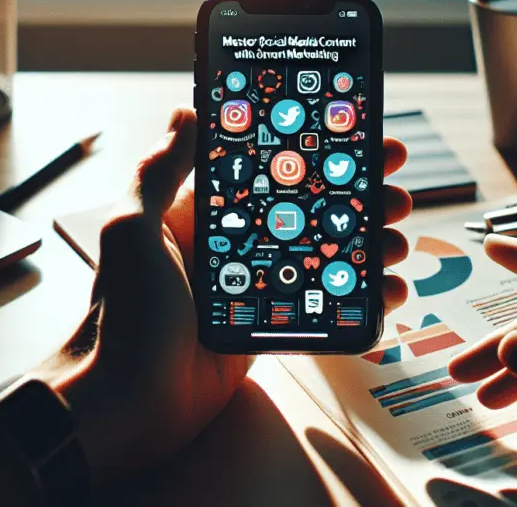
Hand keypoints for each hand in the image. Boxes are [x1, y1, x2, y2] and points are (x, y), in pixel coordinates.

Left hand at [39, 108, 414, 478]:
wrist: (123, 407)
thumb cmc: (118, 318)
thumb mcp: (133, 230)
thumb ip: (160, 171)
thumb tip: (188, 110)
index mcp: (200, 214)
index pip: (268, 168)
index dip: (315, 152)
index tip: (359, 136)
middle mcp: (231, 245)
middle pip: (309, 209)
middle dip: (358, 199)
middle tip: (396, 193)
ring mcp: (253, 288)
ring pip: (324, 255)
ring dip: (367, 247)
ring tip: (398, 243)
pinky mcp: (267, 328)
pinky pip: (322, 305)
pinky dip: (359, 298)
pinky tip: (388, 293)